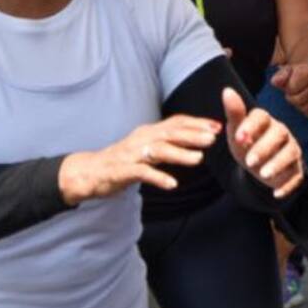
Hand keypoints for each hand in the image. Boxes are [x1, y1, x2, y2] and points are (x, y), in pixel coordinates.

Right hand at [58, 116, 221, 204]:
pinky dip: (158, 177)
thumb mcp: (147, 146)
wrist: (90, 171)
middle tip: (213, 138)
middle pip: (170, 133)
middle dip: (193, 135)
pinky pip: (142, 173)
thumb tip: (196, 137)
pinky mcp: (123, 171)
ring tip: (199, 159)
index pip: (176, 122)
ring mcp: (132, 154)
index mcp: (149, 131)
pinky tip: (172, 184)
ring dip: (180, 154)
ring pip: (159, 151)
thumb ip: (169, 141)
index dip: (197, 123)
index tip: (218, 126)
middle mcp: (142, 138)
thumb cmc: (123, 159)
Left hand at [222, 87, 305, 198]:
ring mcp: (291, 151)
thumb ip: (234, 113)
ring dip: (278, 164)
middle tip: (249, 161)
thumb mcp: (237, 131)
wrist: (260, 165)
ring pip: (290, 153)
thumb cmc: (248, 143)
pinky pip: (296, 176)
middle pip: (279, 134)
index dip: (251, 126)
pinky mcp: (296, 170)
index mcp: (266, 121)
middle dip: (265, 148)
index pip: (262, 117)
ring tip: (263, 175)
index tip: (239, 138)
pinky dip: (287, 185)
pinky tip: (276, 193)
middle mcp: (282, 133)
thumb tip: (227, 90)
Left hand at [271, 63, 307, 117]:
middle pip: (298, 101)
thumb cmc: (298, 73)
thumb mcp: (287, 71)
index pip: (292, 89)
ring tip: (302, 96)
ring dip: (300, 105)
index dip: (288, 89)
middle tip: (296, 92)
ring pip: (306, 109)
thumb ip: (279, 76)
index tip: (292, 84)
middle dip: (293, 98)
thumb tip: (276, 82)